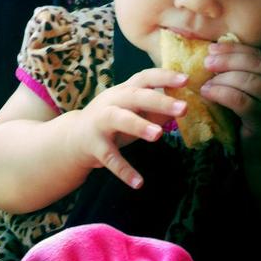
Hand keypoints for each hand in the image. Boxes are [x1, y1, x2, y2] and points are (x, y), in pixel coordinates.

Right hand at [67, 68, 187, 189]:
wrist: (73, 138)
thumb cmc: (113, 121)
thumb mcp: (134, 111)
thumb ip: (156, 108)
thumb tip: (184, 106)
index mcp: (125, 90)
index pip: (145, 77)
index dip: (164, 77)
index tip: (186, 80)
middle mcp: (112, 101)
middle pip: (135, 96)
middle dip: (159, 101)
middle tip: (184, 108)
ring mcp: (100, 122)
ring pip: (119, 119)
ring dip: (138, 125)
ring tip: (158, 135)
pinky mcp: (93, 145)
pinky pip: (109, 157)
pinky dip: (123, 170)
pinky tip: (139, 183)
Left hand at [199, 41, 260, 148]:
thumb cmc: (254, 121)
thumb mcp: (255, 94)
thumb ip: (245, 74)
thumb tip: (216, 52)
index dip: (236, 49)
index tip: (213, 48)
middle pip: (258, 65)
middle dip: (229, 60)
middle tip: (207, 61)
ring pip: (250, 82)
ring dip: (223, 78)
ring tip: (206, 82)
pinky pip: (241, 102)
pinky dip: (221, 93)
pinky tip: (207, 93)